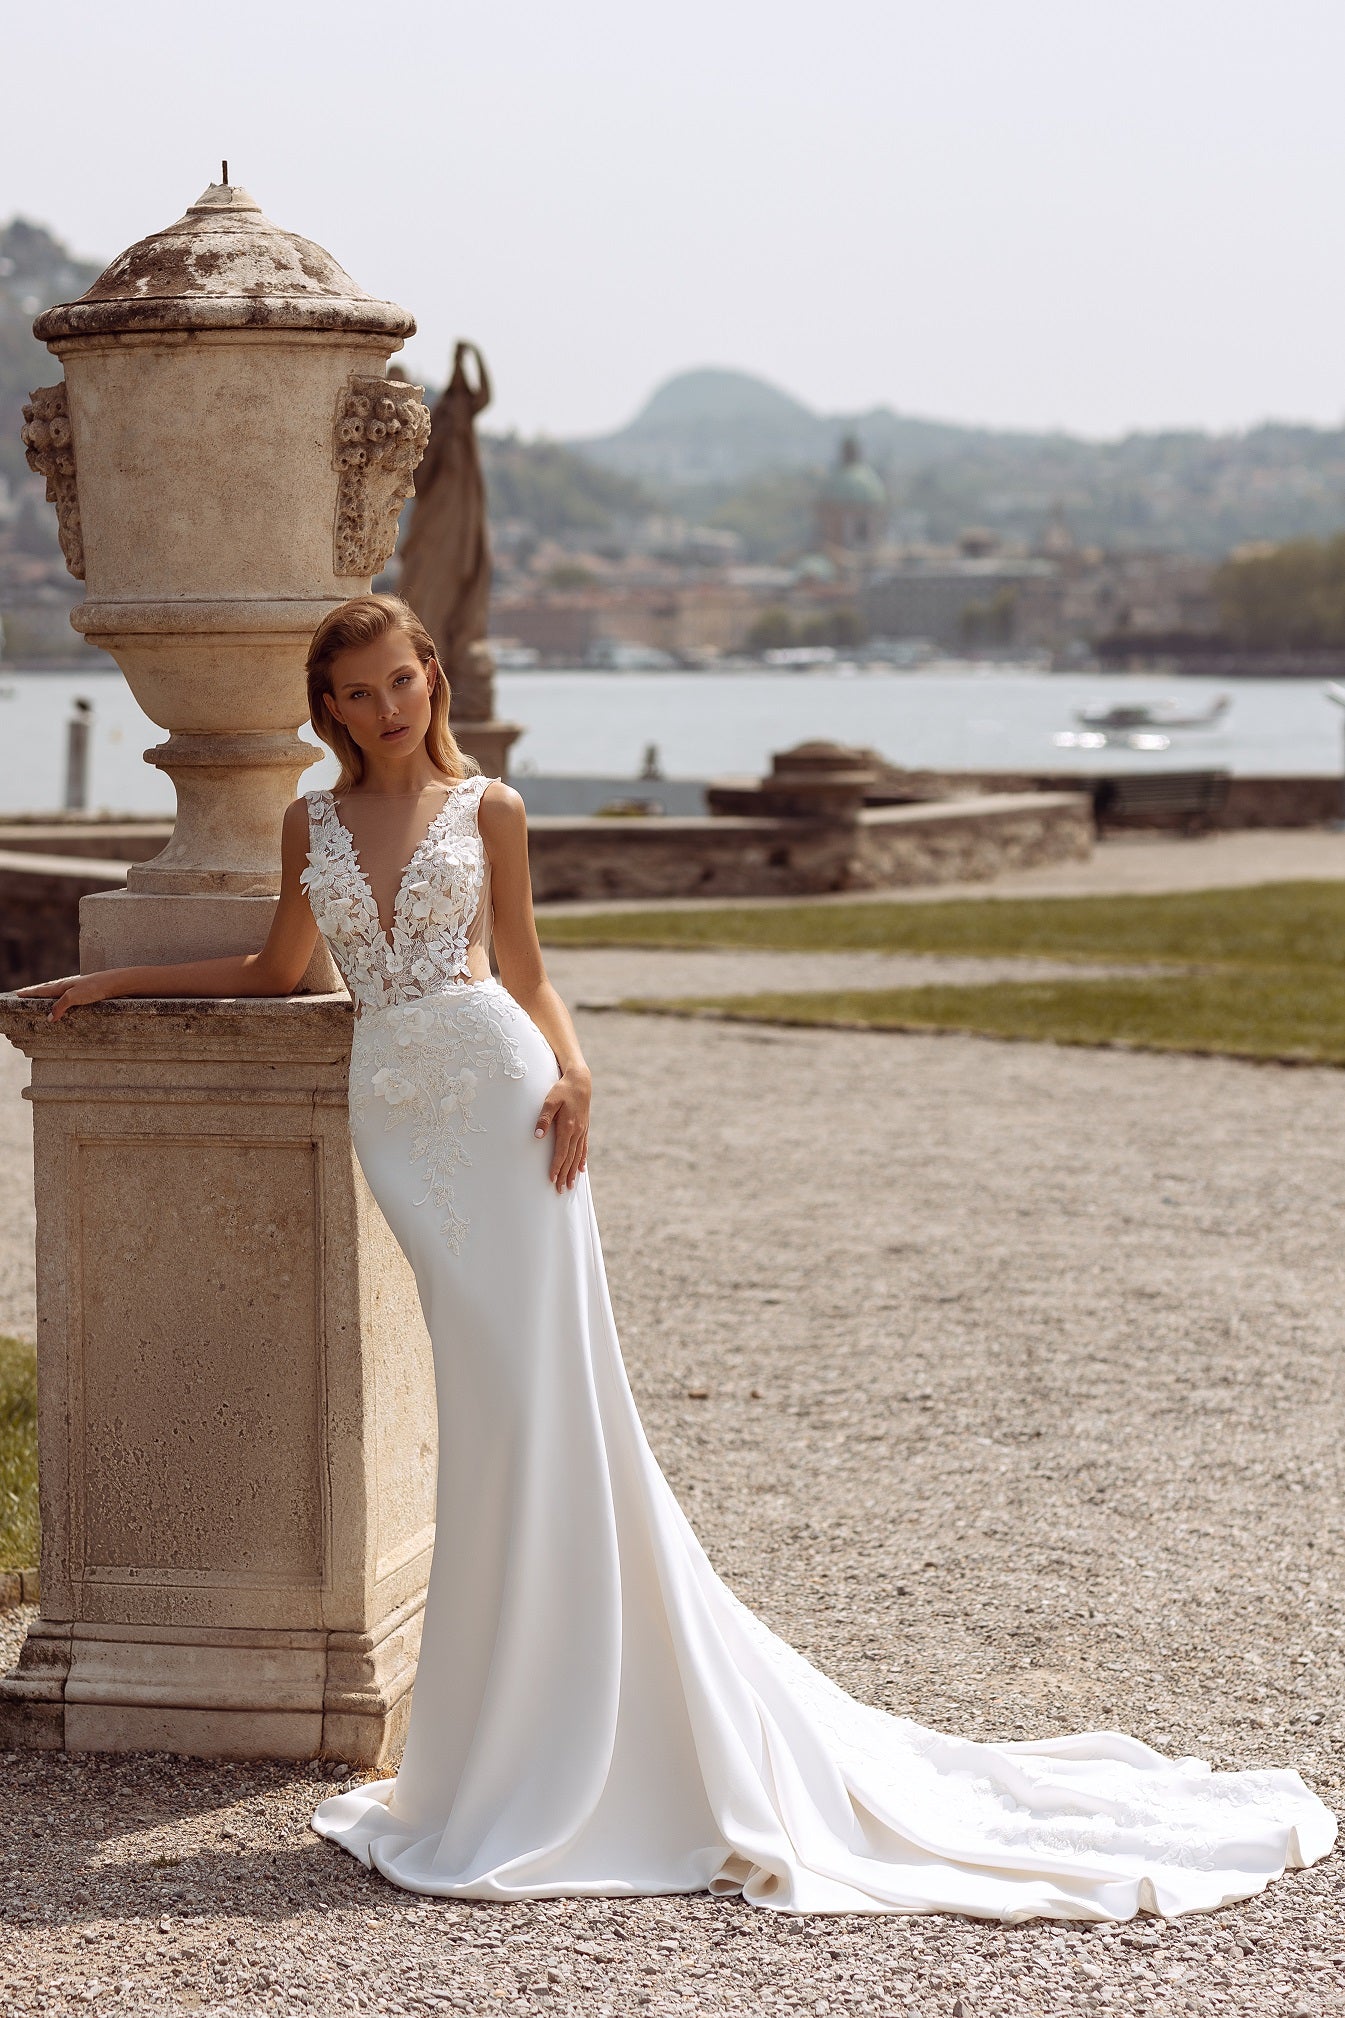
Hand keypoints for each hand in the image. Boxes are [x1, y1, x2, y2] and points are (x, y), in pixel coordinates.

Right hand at [16, 972, 122, 1020]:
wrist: (114, 983)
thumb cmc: (94, 988)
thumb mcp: (73, 998)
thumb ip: (60, 1007)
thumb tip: (48, 1018)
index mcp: (62, 986)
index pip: (41, 991)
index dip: (29, 993)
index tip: (18, 993)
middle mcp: (68, 986)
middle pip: (47, 989)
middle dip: (35, 991)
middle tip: (24, 992)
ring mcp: (77, 988)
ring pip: (58, 991)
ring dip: (47, 993)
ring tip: (41, 994)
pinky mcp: (86, 992)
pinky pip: (68, 996)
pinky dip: (60, 997)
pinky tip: (65, 998)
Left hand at [534, 1065, 590, 1191]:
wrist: (580, 1081)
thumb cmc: (562, 1090)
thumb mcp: (549, 1101)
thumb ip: (543, 1118)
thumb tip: (537, 1135)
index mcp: (567, 1126)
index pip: (561, 1152)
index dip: (556, 1167)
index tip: (552, 1180)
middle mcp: (577, 1132)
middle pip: (570, 1158)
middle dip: (565, 1175)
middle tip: (561, 1190)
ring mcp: (582, 1131)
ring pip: (578, 1156)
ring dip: (573, 1171)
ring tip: (571, 1185)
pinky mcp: (584, 1128)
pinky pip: (584, 1148)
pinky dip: (582, 1160)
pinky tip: (581, 1169)